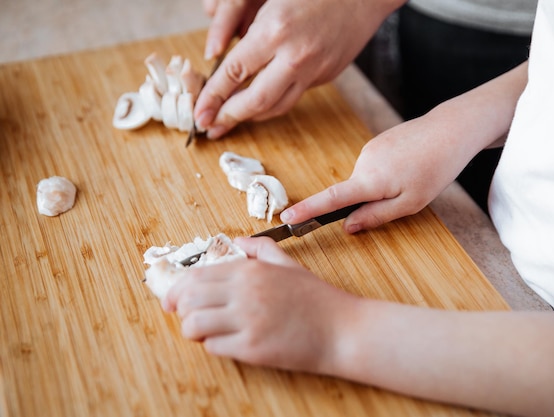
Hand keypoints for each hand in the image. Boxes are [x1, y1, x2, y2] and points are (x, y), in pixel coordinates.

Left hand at [162, 236, 357, 371]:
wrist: (343, 329)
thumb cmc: (317, 299)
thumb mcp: (290, 265)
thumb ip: (262, 249)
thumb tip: (238, 241)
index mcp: (251, 270)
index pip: (197, 275)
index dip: (177, 290)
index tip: (172, 301)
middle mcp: (245, 291)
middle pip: (188, 298)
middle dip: (179, 310)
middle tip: (186, 318)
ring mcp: (247, 319)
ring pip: (194, 324)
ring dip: (192, 330)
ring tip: (205, 333)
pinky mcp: (252, 347)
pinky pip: (213, 347)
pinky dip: (213, 346)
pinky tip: (226, 344)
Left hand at [195, 0, 402, 137]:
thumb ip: (243, 28)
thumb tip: (219, 60)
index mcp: (274, 31)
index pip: (233, 73)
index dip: (213, 97)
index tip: (200, 113)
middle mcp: (294, 57)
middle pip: (255, 101)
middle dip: (230, 117)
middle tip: (211, 127)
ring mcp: (314, 70)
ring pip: (277, 106)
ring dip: (252, 117)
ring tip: (233, 120)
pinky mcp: (326, 76)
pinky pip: (294, 96)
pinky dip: (274, 104)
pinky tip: (261, 103)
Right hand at [280, 116, 468, 232]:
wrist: (451, 130)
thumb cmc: (435, 169)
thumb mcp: (410, 203)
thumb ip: (375, 216)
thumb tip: (348, 226)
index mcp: (369, 180)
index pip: (331, 198)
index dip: (308, 210)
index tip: (287, 218)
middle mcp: (363, 162)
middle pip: (354, 192)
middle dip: (371, 202)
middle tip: (406, 196)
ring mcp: (369, 149)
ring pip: (366, 180)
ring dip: (382, 187)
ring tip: (413, 177)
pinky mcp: (377, 142)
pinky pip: (373, 167)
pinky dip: (386, 174)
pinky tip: (410, 166)